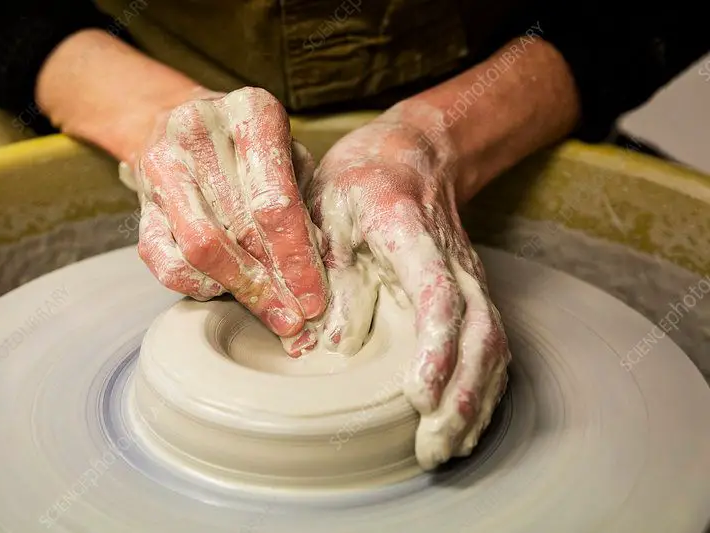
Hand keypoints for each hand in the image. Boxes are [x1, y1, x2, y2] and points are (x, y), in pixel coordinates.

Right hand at [129, 87, 327, 338]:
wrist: (177, 122)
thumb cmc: (251, 146)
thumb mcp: (291, 156)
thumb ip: (308, 203)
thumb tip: (322, 265)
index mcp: (250, 111)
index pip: (276, 200)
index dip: (297, 258)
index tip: (313, 297)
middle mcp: (198, 132)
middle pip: (240, 228)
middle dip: (273, 284)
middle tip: (296, 320)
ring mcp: (162, 167)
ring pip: (201, 248)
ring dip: (239, 290)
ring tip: (270, 314)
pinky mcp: (140, 203)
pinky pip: (166, 261)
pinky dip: (199, 285)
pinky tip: (226, 291)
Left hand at [302, 101, 510, 468]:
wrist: (414, 154)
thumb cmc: (361, 181)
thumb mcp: (326, 210)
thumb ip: (331, 272)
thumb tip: (331, 345)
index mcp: (410, 234)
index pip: (439, 296)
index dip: (435, 349)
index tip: (418, 396)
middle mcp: (454, 263)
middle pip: (479, 334)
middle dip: (461, 397)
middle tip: (431, 448)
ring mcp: (470, 280)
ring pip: (493, 347)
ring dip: (475, 404)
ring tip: (446, 450)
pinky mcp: (472, 296)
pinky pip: (491, 348)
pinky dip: (483, 391)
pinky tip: (464, 425)